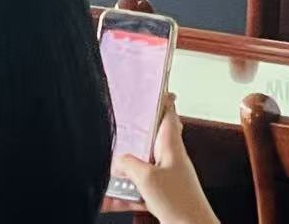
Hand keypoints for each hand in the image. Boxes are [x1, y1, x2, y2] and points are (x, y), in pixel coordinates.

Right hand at [115, 100, 219, 223]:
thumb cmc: (179, 202)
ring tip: (109, 173)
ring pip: (144, 165)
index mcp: (172, 146)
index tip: (158, 86)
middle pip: (155, 137)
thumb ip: (129, 164)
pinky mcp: (164, 195)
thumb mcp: (147, 178)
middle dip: (139, 132)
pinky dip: (127, 193)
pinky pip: (142, 187)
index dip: (164, 99)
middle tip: (125, 125)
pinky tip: (112, 201)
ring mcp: (169, 177)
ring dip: (127, 170)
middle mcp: (172, 158)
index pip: (169, 114)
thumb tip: (118, 159)